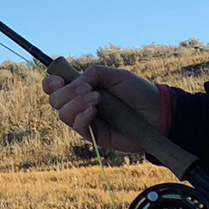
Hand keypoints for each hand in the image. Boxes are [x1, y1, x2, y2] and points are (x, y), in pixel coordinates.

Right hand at [41, 64, 162, 153]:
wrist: (158, 113)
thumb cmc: (139, 92)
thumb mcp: (117, 76)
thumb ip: (95, 73)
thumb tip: (78, 81)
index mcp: (83, 89)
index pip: (56, 87)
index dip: (51, 83)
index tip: (58, 80)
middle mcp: (80, 105)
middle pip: (55, 101)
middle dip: (67, 92)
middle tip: (89, 89)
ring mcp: (87, 121)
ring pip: (63, 114)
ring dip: (75, 103)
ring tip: (97, 99)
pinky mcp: (95, 136)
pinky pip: (78, 127)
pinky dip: (81, 117)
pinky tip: (94, 111)